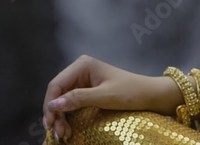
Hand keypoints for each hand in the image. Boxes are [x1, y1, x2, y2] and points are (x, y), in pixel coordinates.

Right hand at [43, 55, 180, 141]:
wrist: (149, 95)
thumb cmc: (130, 92)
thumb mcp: (104, 96)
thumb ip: (78, 99)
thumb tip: (53, 105)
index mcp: (82, 65)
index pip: (56, 84)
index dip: (50, 104)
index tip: (50, 124)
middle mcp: (79, 70)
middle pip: (58, 93)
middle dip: (55, 114)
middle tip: (58, 133)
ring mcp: (82, 80)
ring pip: (63, 100)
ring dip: (61, 117)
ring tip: (64, 134)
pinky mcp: (87, 91)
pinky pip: (71, 103)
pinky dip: (68, 116)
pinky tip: (68, 128)